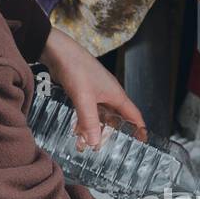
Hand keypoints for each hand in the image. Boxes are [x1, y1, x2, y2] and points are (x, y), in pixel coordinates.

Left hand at [41, 28, 147, 148]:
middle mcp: (108, 93)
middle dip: (114, 134)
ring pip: (100, 116)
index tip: (142, 141)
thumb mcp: (84, 97)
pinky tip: (77, 131)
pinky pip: (87, 111)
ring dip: (96, 130)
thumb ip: (89, 121)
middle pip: (117, 117)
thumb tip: (95, 143)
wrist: (57, 50)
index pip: (134, 115)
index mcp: (116, 94)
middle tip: (110, 148)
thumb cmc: (75, 67)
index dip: (139, 128)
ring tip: (88, 145)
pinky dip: (84, 122)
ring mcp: (95, 92)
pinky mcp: (82, 91)